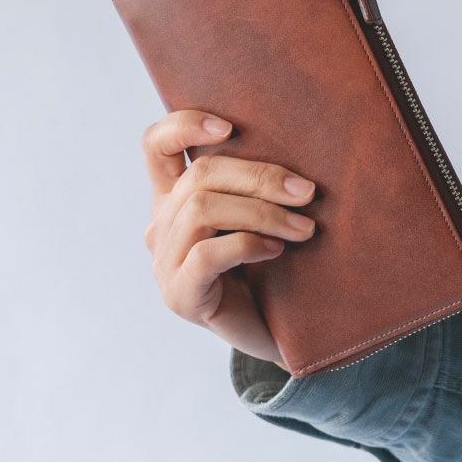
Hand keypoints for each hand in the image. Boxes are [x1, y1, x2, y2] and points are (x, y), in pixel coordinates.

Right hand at [141, 109, 316, 367]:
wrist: (281, 336)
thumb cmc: (276, 268)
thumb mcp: (262, 215)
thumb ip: (257, 183)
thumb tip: (301, 141)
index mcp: (175, 197)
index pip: (155, 145)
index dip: (184, 125)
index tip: (229, 126)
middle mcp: (162, 225)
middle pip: (197, 176)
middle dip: (258, 176)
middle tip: (307, 191)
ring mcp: (166, 262)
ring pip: (202, 210)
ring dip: (262, 212)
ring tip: (304, 227)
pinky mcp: (180, 295)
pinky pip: (207, 255)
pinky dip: (248, 244)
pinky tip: (277, 251)